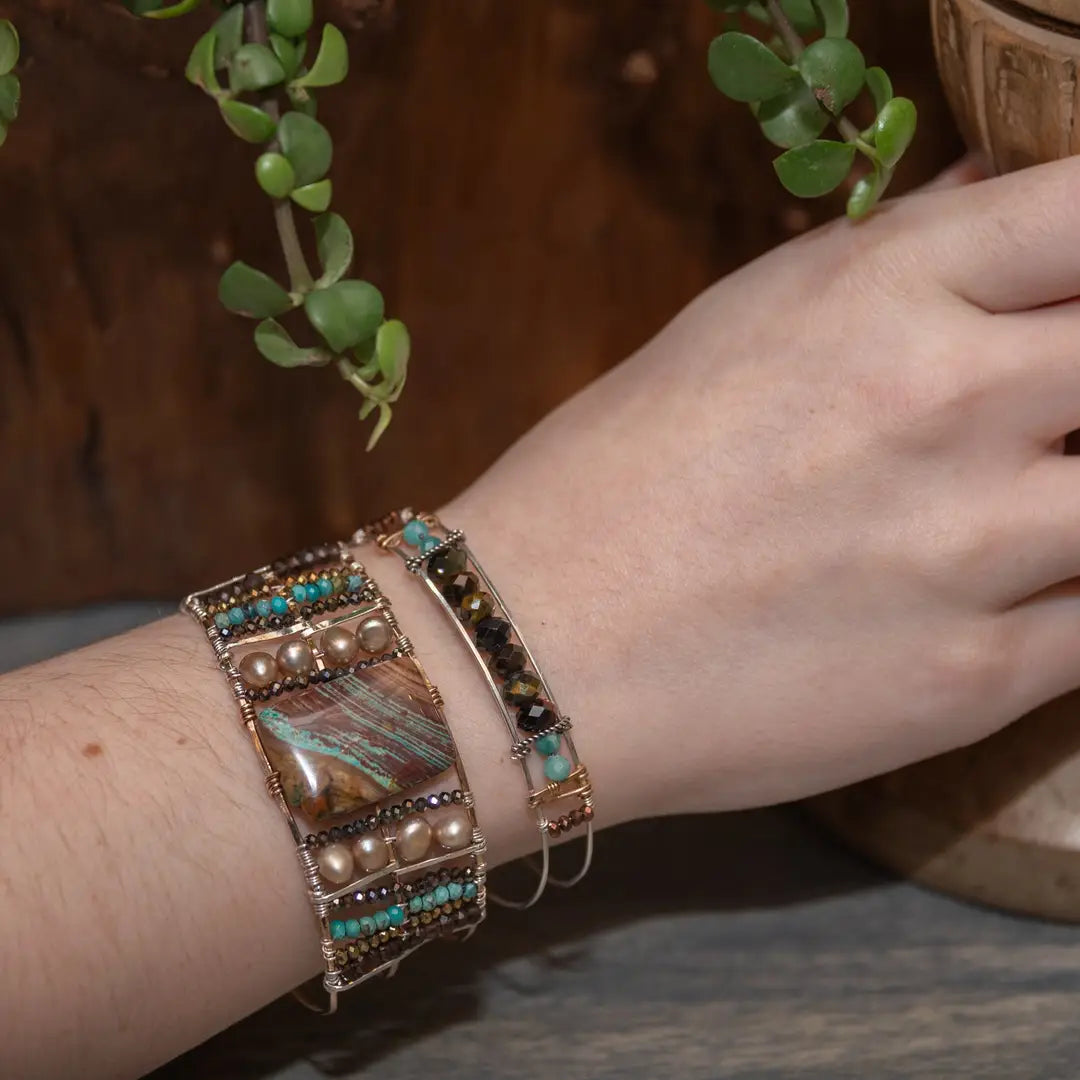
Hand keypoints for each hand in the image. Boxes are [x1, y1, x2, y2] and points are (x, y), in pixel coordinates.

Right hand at [448, 155, 1079, 818]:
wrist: (534, 652)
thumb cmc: (607, 480)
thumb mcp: (737, 327)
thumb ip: (890, 258)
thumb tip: (994, 196)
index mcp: (880, 294)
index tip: (1066, 286)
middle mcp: (948, 403)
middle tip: (1030, 409)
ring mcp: (974, 549)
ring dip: (1075, 489)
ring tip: (999, 504)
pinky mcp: (978, 681)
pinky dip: (1066, 594)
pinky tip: (999, 592)